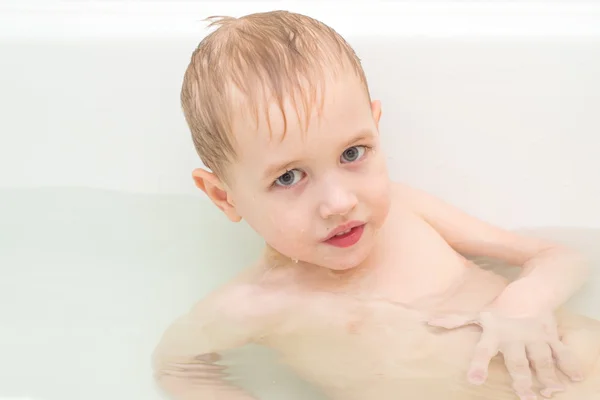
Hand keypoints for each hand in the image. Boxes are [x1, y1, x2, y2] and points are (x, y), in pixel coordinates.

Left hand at [428, 310, 582, 399]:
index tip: (475, 380)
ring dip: (547, 376)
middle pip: (518, 362)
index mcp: (494, 333)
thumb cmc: (500, 307)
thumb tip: (428, 322)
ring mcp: (535, 337)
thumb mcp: (477, 313)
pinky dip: (570, 364)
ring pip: (541, 360)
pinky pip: (562, 352)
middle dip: (521, 379)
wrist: (531, 290)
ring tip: (551, 392)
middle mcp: (515, 337)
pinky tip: (576, 378)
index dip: (478, 365)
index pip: (483, 351)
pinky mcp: (552, 337)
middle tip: (525, 397)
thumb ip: (455, 320)